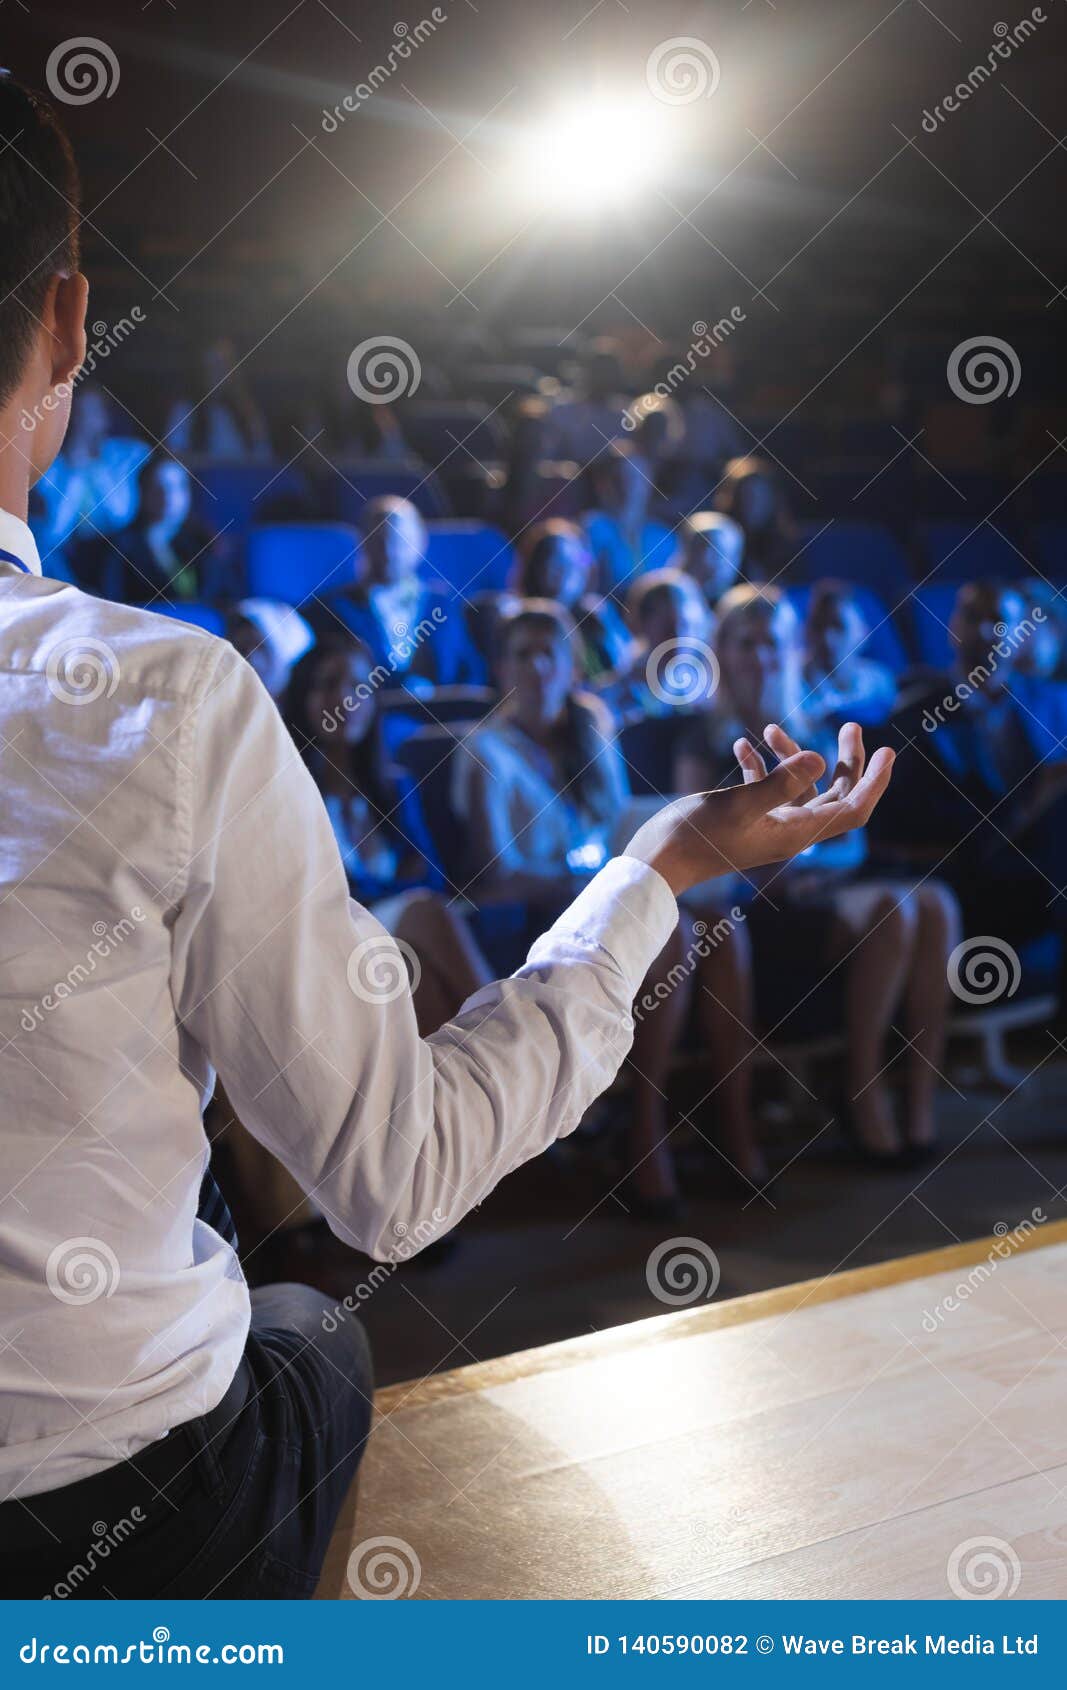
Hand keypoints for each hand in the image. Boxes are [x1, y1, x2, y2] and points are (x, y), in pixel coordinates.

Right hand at [624, 721, 893, 897]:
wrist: (656, 863)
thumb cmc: (695, 837)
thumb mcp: (739, 804)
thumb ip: (780, 782)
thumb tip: (818, 758)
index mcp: (796, 832)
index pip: (853, 808)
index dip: (875, 781)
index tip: (888, 750)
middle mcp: (788, 832)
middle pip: (834, 795)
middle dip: (845, 761)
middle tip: (850, 726)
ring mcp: (766, 826)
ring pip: (798, 788)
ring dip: (792, 755)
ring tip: (772, 727)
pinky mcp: (744, 821)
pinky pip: (764, 790)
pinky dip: (760, 765)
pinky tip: (742, 744)